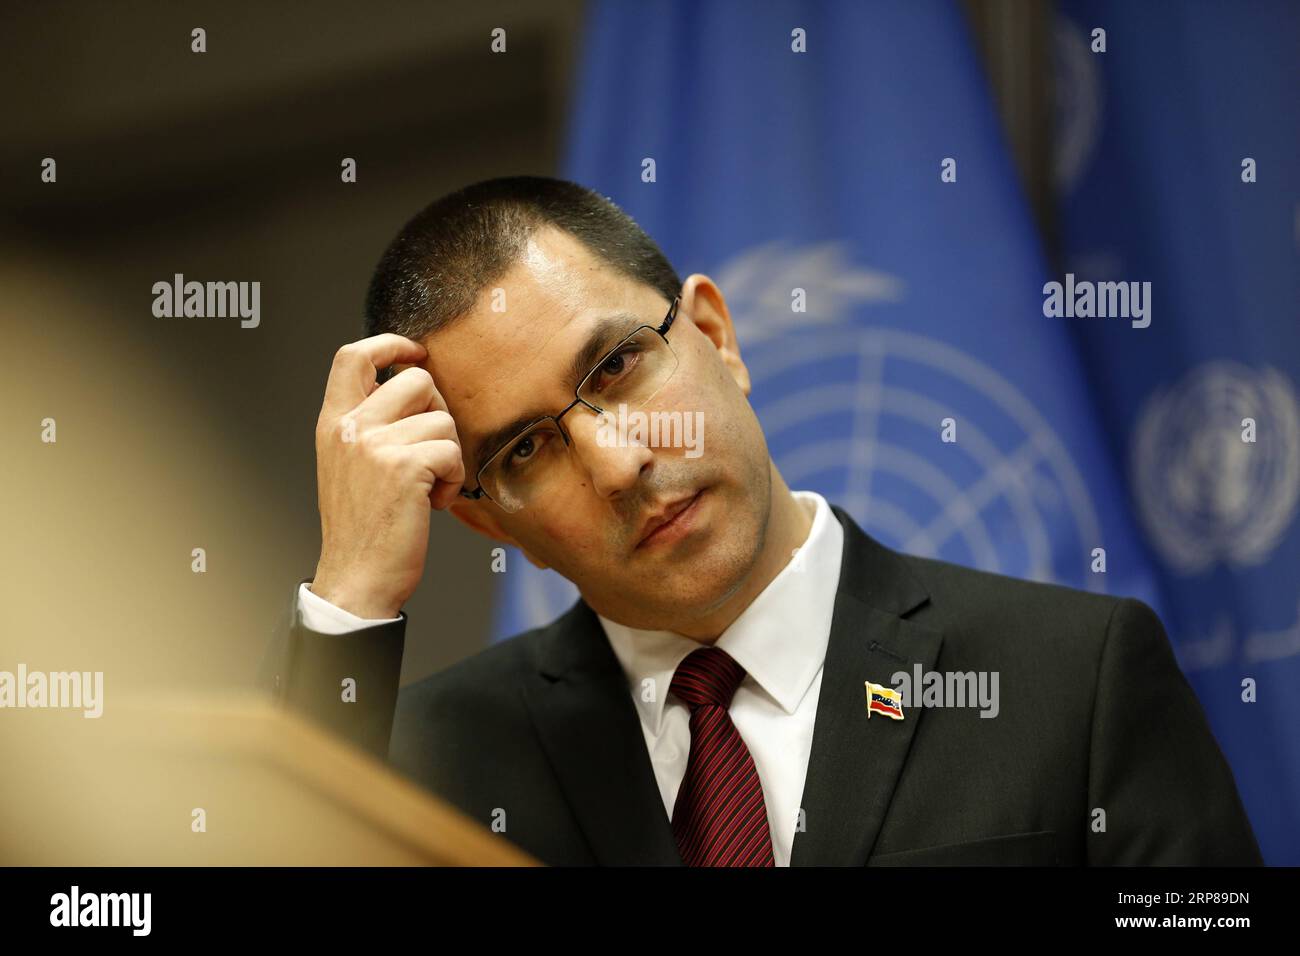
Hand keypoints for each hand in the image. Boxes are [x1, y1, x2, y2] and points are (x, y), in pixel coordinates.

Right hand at [310, 334, 464, 617]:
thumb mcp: (349, 465)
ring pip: (442, 419)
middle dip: (439, 412)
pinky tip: (435, 502)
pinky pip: (452, 451)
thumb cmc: (363, 526)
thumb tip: (412, 388)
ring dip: (448, 454)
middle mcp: (350, 428)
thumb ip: (368, 425)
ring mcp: (375, 445)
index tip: (416, 353)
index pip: (352, 356)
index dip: (391, 344)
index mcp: (333, 423)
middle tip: (433, 450)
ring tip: (429, 487)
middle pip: (416, 379)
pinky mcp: (404, 467)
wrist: (357, 576)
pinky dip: (453, 479)